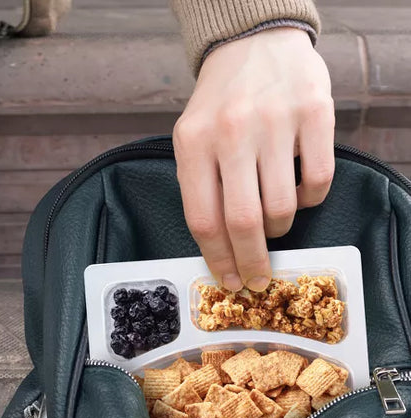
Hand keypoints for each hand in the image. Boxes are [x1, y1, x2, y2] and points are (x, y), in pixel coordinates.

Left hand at [173, 27, 334, 291]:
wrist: (253, 43)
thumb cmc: (219, 105)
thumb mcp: (191, 140)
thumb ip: (199, 188)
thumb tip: (218, 251)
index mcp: (194, 144)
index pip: (203, 221)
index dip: (218, 260)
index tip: (230, 282)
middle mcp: (233, 132)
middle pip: (243, 222)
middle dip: (251, 261)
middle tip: (258, 280)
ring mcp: (276, 121)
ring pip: (282, 207)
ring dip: (279, 229)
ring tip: (273, 222)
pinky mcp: (315, 112)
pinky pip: (317, 181)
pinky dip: (309, 200)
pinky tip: (298, 193)